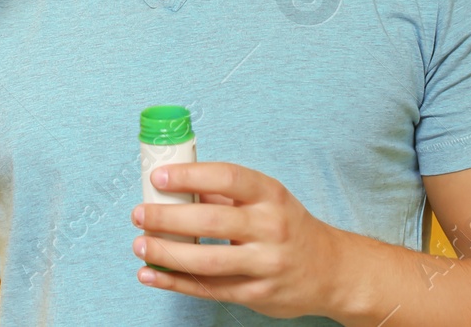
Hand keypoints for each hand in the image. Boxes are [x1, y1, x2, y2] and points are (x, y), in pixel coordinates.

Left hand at [131, 161, 344, 319]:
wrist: (331, 271)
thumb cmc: (289, 227)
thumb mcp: (268, 200)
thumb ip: (225, 193)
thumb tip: (175, 184)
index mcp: (270, 194)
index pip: (227, 178)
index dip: (190, 176)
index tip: (158, 177)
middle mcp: (270, 227)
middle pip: (210, 221)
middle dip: (167, 218)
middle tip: (139, 214)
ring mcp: (265, 263)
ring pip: (207, 261)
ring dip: (167, 254)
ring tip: (139, 245)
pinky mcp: (257, 294)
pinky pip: (210, 289)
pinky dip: (175, 282)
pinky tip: (151, 274)